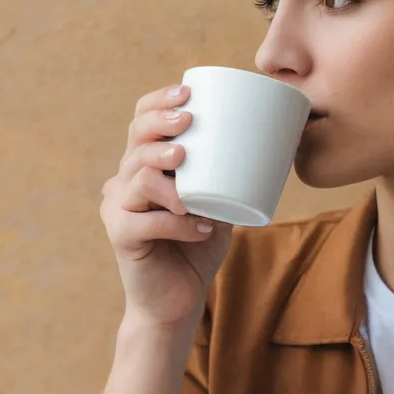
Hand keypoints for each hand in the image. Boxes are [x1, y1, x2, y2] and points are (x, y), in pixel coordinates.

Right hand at [100, 84, 232, 325]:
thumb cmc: (199, 247)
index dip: (158, 102)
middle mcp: (125, 180)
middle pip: (135, 141)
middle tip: (187, 126)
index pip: (140, 121)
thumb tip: (274, 146)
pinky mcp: (120, 236)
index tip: (188, 93)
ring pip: (137, 177)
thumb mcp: (219, 205)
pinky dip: (175, 223)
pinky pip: (143, 221)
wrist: (178, 300)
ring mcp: (118, 208)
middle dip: (160, 126)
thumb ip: (231, 179)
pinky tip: (200, 227)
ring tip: (192, 190)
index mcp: (145, 164)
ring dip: (168, 179)